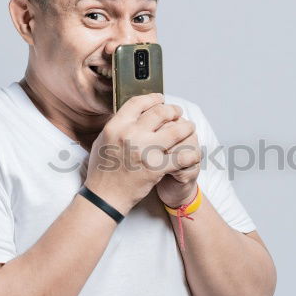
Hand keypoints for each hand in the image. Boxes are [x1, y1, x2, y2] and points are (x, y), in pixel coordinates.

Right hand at [84, 94, 192, 214]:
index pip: (138, 103)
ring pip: (176, 130)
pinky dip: (190, 153)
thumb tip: (132, 115)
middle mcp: (130, 135)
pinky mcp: (156, 168)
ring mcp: (144, 151)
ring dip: (186, 127)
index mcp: (116, 126)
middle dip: (173, 110)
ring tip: (189, 127)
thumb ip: (118, 126)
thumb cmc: (102, 171)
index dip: (153, 98)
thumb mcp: (102, 141)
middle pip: (160, 113)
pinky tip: (192, 152)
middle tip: (178, 112)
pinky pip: (181, 156)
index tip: (161, 99)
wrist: (104, 196)